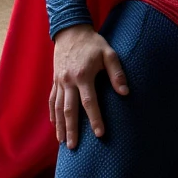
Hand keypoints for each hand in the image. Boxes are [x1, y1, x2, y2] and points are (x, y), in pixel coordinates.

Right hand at [50, 24, 128, 148]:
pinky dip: (52, 114)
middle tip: (73, 147)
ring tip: (62, 142)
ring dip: (60, 126)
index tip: (100, 134)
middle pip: (69, 110)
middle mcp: (69, 81)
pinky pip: (52, 100)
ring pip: (58, 108)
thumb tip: (125, 92)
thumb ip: (116, 73)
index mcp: (83, 75)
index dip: (95, 119)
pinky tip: (55, 125)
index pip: (89, 102)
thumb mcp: (109, 53)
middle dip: (71, 129)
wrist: (70, 30)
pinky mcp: (55, 80)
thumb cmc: (93, 43)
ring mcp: (59, 81)